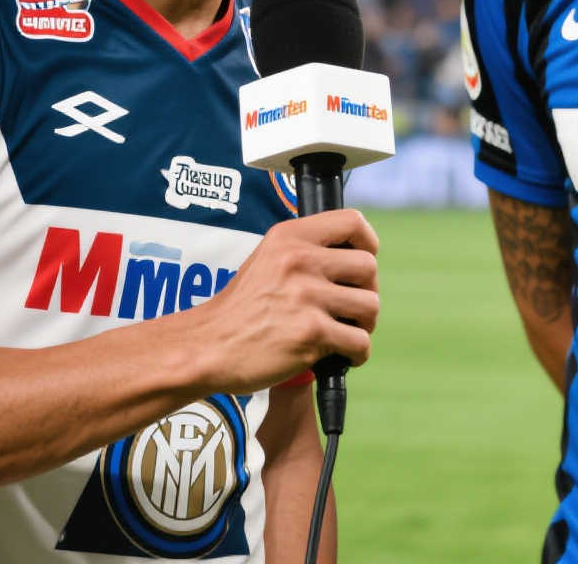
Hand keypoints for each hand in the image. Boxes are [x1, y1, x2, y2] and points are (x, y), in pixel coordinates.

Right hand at [191, 210, 379, 394]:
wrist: (207, 346)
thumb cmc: (239, 309)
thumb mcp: (266, 259)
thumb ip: (304, 251)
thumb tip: (354, 258)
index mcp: (289, 237)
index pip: (352, 222)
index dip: (368, 243)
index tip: (364, 259)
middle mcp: (299, 260)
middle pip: (368, 268)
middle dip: (366, 292)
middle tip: (349, 309)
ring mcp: (306, 296)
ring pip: (370, 306)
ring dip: (363, 325)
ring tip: (344, 332)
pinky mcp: (311, 333)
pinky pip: (360, 342)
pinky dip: (356, 354)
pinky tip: (341, 356)